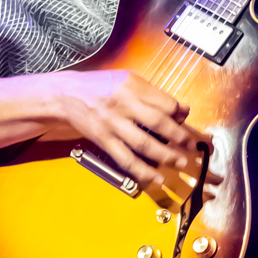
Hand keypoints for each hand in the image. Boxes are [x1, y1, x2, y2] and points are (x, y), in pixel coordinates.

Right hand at [48, 68, 192, 188]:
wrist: (66, 95)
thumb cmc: (99, 86)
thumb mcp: (127, 80)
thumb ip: (154, 93)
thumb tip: (182, 109)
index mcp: (133, 86)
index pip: (165, 103)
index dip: (179, 115)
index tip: (186, 123)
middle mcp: (124, 104)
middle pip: (159, 123)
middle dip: (179, 137)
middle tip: (191, 147)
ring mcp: (113, 124)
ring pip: (144, 144)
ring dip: (165, 155)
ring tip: (180, 162)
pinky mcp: (104, 140)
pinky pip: (126, 159)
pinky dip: (142, 171)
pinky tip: (155, 177)